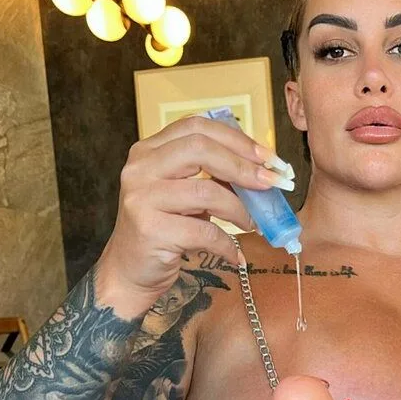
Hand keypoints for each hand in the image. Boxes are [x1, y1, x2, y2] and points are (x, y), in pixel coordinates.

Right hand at [95, 114, 294, 312]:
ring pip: (206, 191)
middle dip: (243, 165)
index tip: (269, 158)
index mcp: (149, 150)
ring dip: (239, 209)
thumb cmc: (165, 231)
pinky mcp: (149, 229)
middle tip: (270, 184)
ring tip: (254, 225)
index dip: (237, 139)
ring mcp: (142, 197)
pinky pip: (203, 232)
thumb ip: (213, 177)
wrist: (130, 272)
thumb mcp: (186, 197)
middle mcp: (140, 167)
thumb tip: (262, 173)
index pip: (197, 127)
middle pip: (200, 148)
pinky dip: (226, 244)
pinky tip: (235, 255)